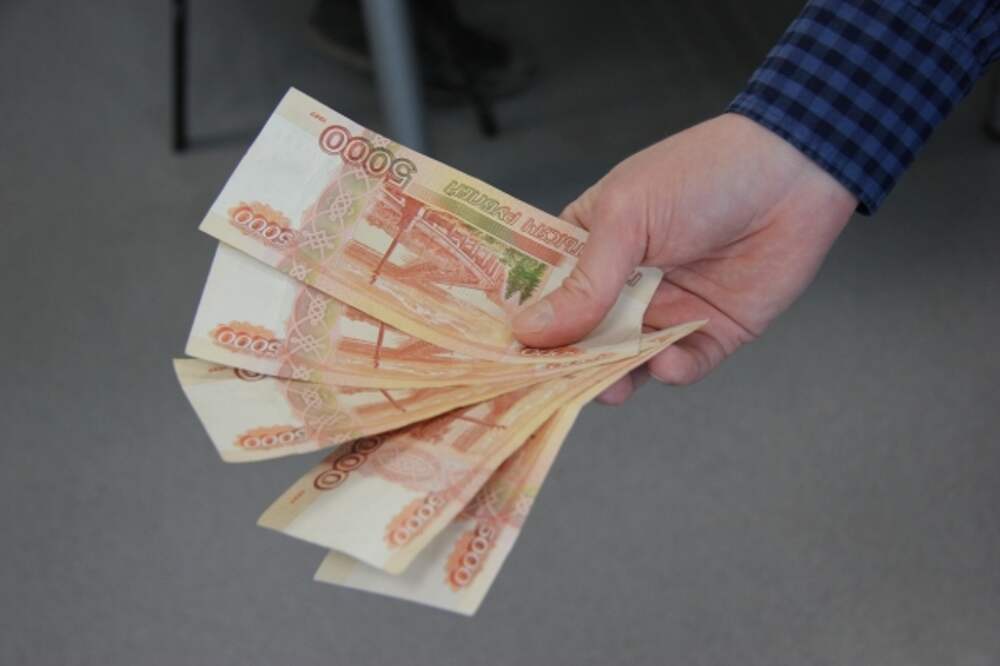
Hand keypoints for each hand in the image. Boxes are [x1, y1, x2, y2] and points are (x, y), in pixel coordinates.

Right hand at [512, 114, 856, 402]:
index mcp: (591, 246)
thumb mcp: (627, 219)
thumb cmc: (699, 175)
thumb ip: (585, 282)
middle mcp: (623, 284)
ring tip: (611, 388)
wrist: (795, 171)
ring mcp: (666, 309)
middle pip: (582, 337)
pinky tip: (668, 362)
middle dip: (568, 364)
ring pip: (628, 361)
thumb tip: (529, 329)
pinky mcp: (711, 330)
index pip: (546, 293)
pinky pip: (683, 364)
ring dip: (616, 378)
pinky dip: (673, 370)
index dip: (526, 324)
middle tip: (553, 388)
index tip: (503, 358)